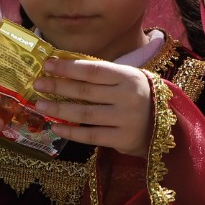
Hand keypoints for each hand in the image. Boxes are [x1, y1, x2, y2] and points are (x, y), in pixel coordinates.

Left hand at [32, 58, 153, 156]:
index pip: (92, 71)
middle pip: (86, 91)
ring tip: (40, 105)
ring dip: (59, 109)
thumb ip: (103, 77)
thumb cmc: (140, 98)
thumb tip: (64, 70)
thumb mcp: (128, 80)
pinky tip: (56, 127)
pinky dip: (71, 132)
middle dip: (58, 87)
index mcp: (128, 77)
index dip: (68, 68)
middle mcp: (128, 97)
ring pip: (85, 114)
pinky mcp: (122, 139)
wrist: (167, 126)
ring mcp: (126, 120)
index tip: (47, 65)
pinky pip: (91, 136)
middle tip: (37, 84)